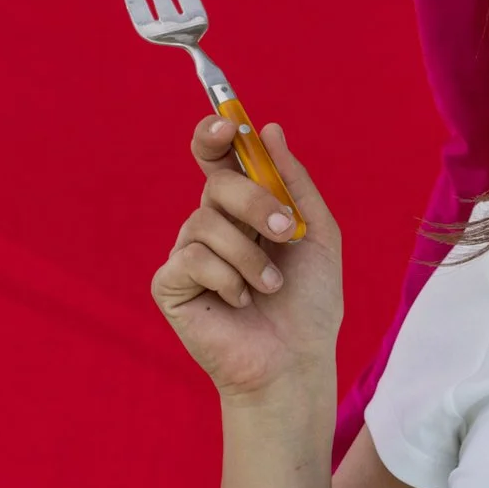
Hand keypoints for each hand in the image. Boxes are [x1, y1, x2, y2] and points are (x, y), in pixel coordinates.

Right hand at [151, 117, 341, 402]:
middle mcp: (210, 225)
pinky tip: (239, 303)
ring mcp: (187, 254)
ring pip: (205, 222)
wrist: (295, 361)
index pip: (216, 157)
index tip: (229, 126)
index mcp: (243, 208)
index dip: (215, 134)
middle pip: (216, 183)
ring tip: (269, 287)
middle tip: (286, 234)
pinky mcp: (171, 286)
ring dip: (250, 255)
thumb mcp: (317, 234)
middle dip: (255, 202)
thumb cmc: (309, 304)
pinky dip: (227, 279)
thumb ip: (294, 182)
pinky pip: (191, 259)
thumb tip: (267, 130)